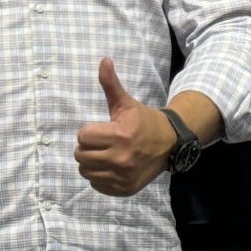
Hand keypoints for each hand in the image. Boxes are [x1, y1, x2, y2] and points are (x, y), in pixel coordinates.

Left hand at [75, 59, 175, 195]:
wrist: (169, 144)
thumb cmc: (143, 121)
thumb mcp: (126, 103)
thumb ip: (111, 84)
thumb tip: (104, 60)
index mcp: (120, 135)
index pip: (83, 136)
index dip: (90, 131)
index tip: (103, 129)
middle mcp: (121, 158)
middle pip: (81, 155)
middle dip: (88, 147)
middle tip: (102, 142)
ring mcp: (122, 177)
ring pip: (86, 172)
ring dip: (91, 163)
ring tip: (105, 154)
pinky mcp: (124, 189)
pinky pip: (96, 185)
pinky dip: (100, 177)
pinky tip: (111, 167)